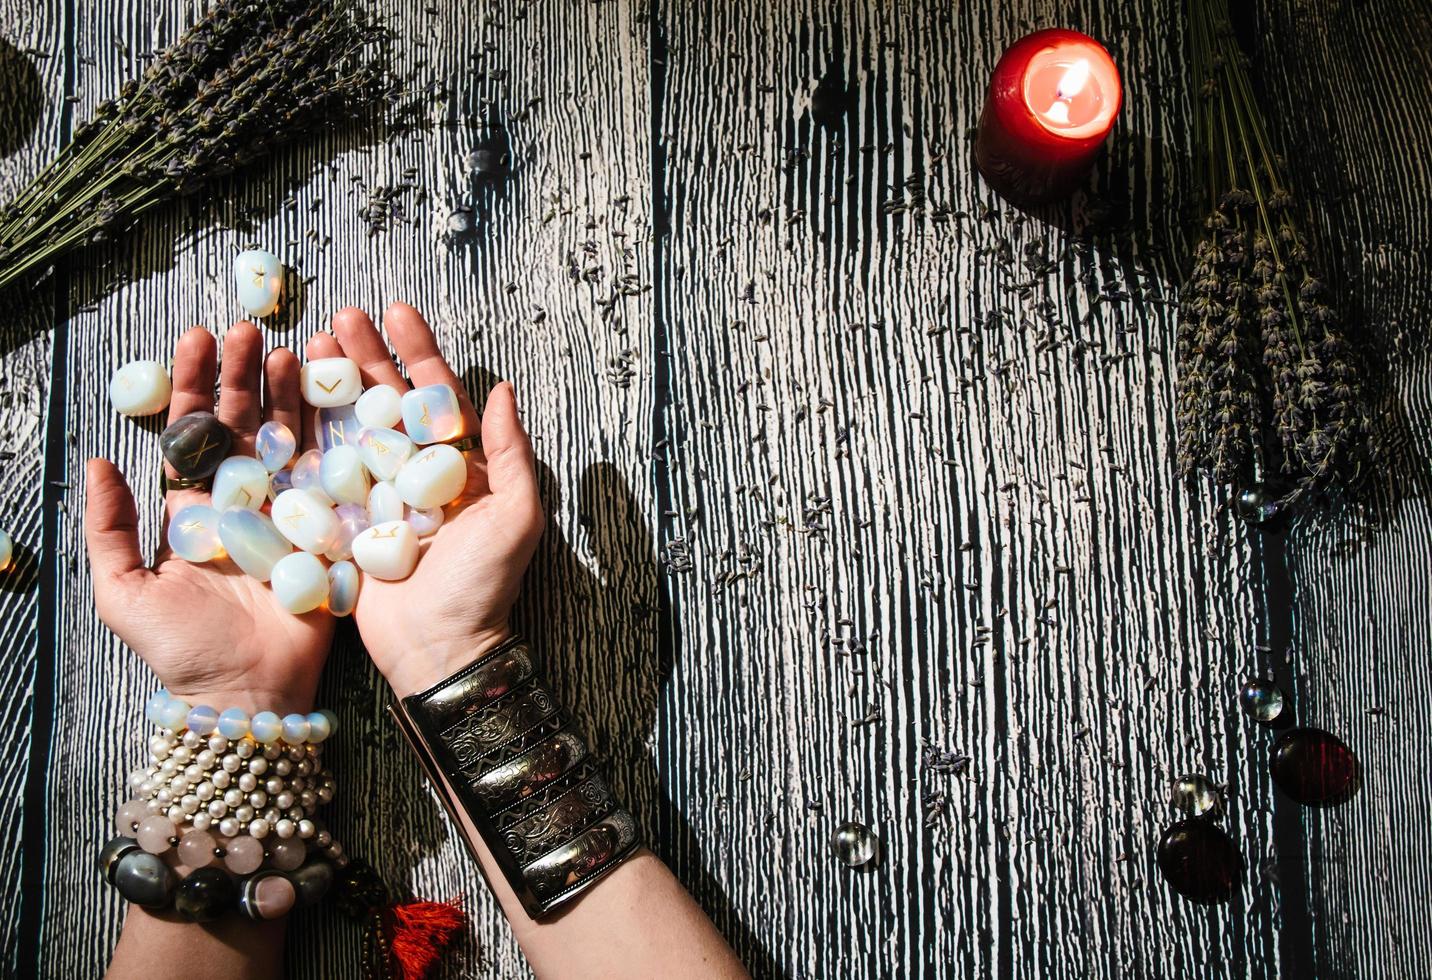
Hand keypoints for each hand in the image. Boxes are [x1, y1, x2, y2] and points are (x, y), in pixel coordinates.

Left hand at [84, 323, 334, 715]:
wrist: (248, 694)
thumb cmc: (181, 650)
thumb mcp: (124, 591)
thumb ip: (109, 528)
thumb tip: (98, 460)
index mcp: (195, 510)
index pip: (194, 432)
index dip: (195, 385)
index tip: (197, 339)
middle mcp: (244, 503)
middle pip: (243, 424)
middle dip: (244, 374)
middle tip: (248, 329)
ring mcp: (290, 513)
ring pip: (288, 438)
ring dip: (288, 393)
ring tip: (289, 349)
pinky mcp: (329, 531)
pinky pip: (332, 475)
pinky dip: (333, 434)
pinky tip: (332, 397)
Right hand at [316, 303, 543, 695]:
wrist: (437, 652)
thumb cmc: (484, 586)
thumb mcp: (515, 516)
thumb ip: (510, 453)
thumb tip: (503, 388)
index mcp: (460, 466)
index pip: (437, 395)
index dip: (417, 352)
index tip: (396, 312)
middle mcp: (416, 473)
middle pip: (388, 401)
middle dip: (365, 357)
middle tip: (339, 318)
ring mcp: (377, 495)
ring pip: (350, 426)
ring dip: (331, 385)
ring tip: (307, 345)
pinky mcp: (342, 522)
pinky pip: (321, 471)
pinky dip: (304, 436)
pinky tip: (284, 400)